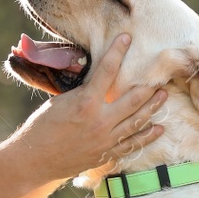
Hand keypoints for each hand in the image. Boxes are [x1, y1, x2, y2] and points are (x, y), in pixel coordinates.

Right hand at [10, 34, 166, 183]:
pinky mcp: (106, 155)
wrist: (34, 159)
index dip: (117, 51)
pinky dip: (147, 136)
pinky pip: (132, 145)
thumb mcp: (60, 101)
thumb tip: (99, 80)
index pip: (107, 70)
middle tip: (160, 75)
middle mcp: (100, 121)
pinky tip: (159, 128)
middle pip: (133, 99)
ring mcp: (105, 140)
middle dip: (148, 86)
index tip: (127, 38)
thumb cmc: (42, 127)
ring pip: (137, 121)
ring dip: (153, 108)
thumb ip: (83, 92)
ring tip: (164, 96)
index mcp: (85, 102)